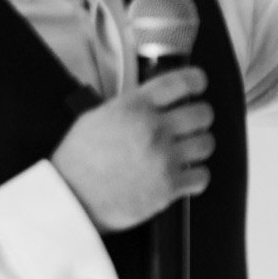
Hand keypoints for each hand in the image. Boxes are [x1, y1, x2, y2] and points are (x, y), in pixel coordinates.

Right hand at [50, 68, 211, 230]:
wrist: (71, 198)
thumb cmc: (78, 160)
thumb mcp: (98, 117)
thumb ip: (130, 106)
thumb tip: (153, 104)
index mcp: (135, 106)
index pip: (180, 82)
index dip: (196, 80)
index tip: (199, 84)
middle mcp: (154, 128)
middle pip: (202, 113)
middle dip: (199, 118)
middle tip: (191, 124)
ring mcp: (164, 158)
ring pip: (206, 143)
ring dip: (199, 146)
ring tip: (187, 151)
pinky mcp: (169, 186)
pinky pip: (202, 175)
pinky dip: (196, 175)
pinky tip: (185, 175)